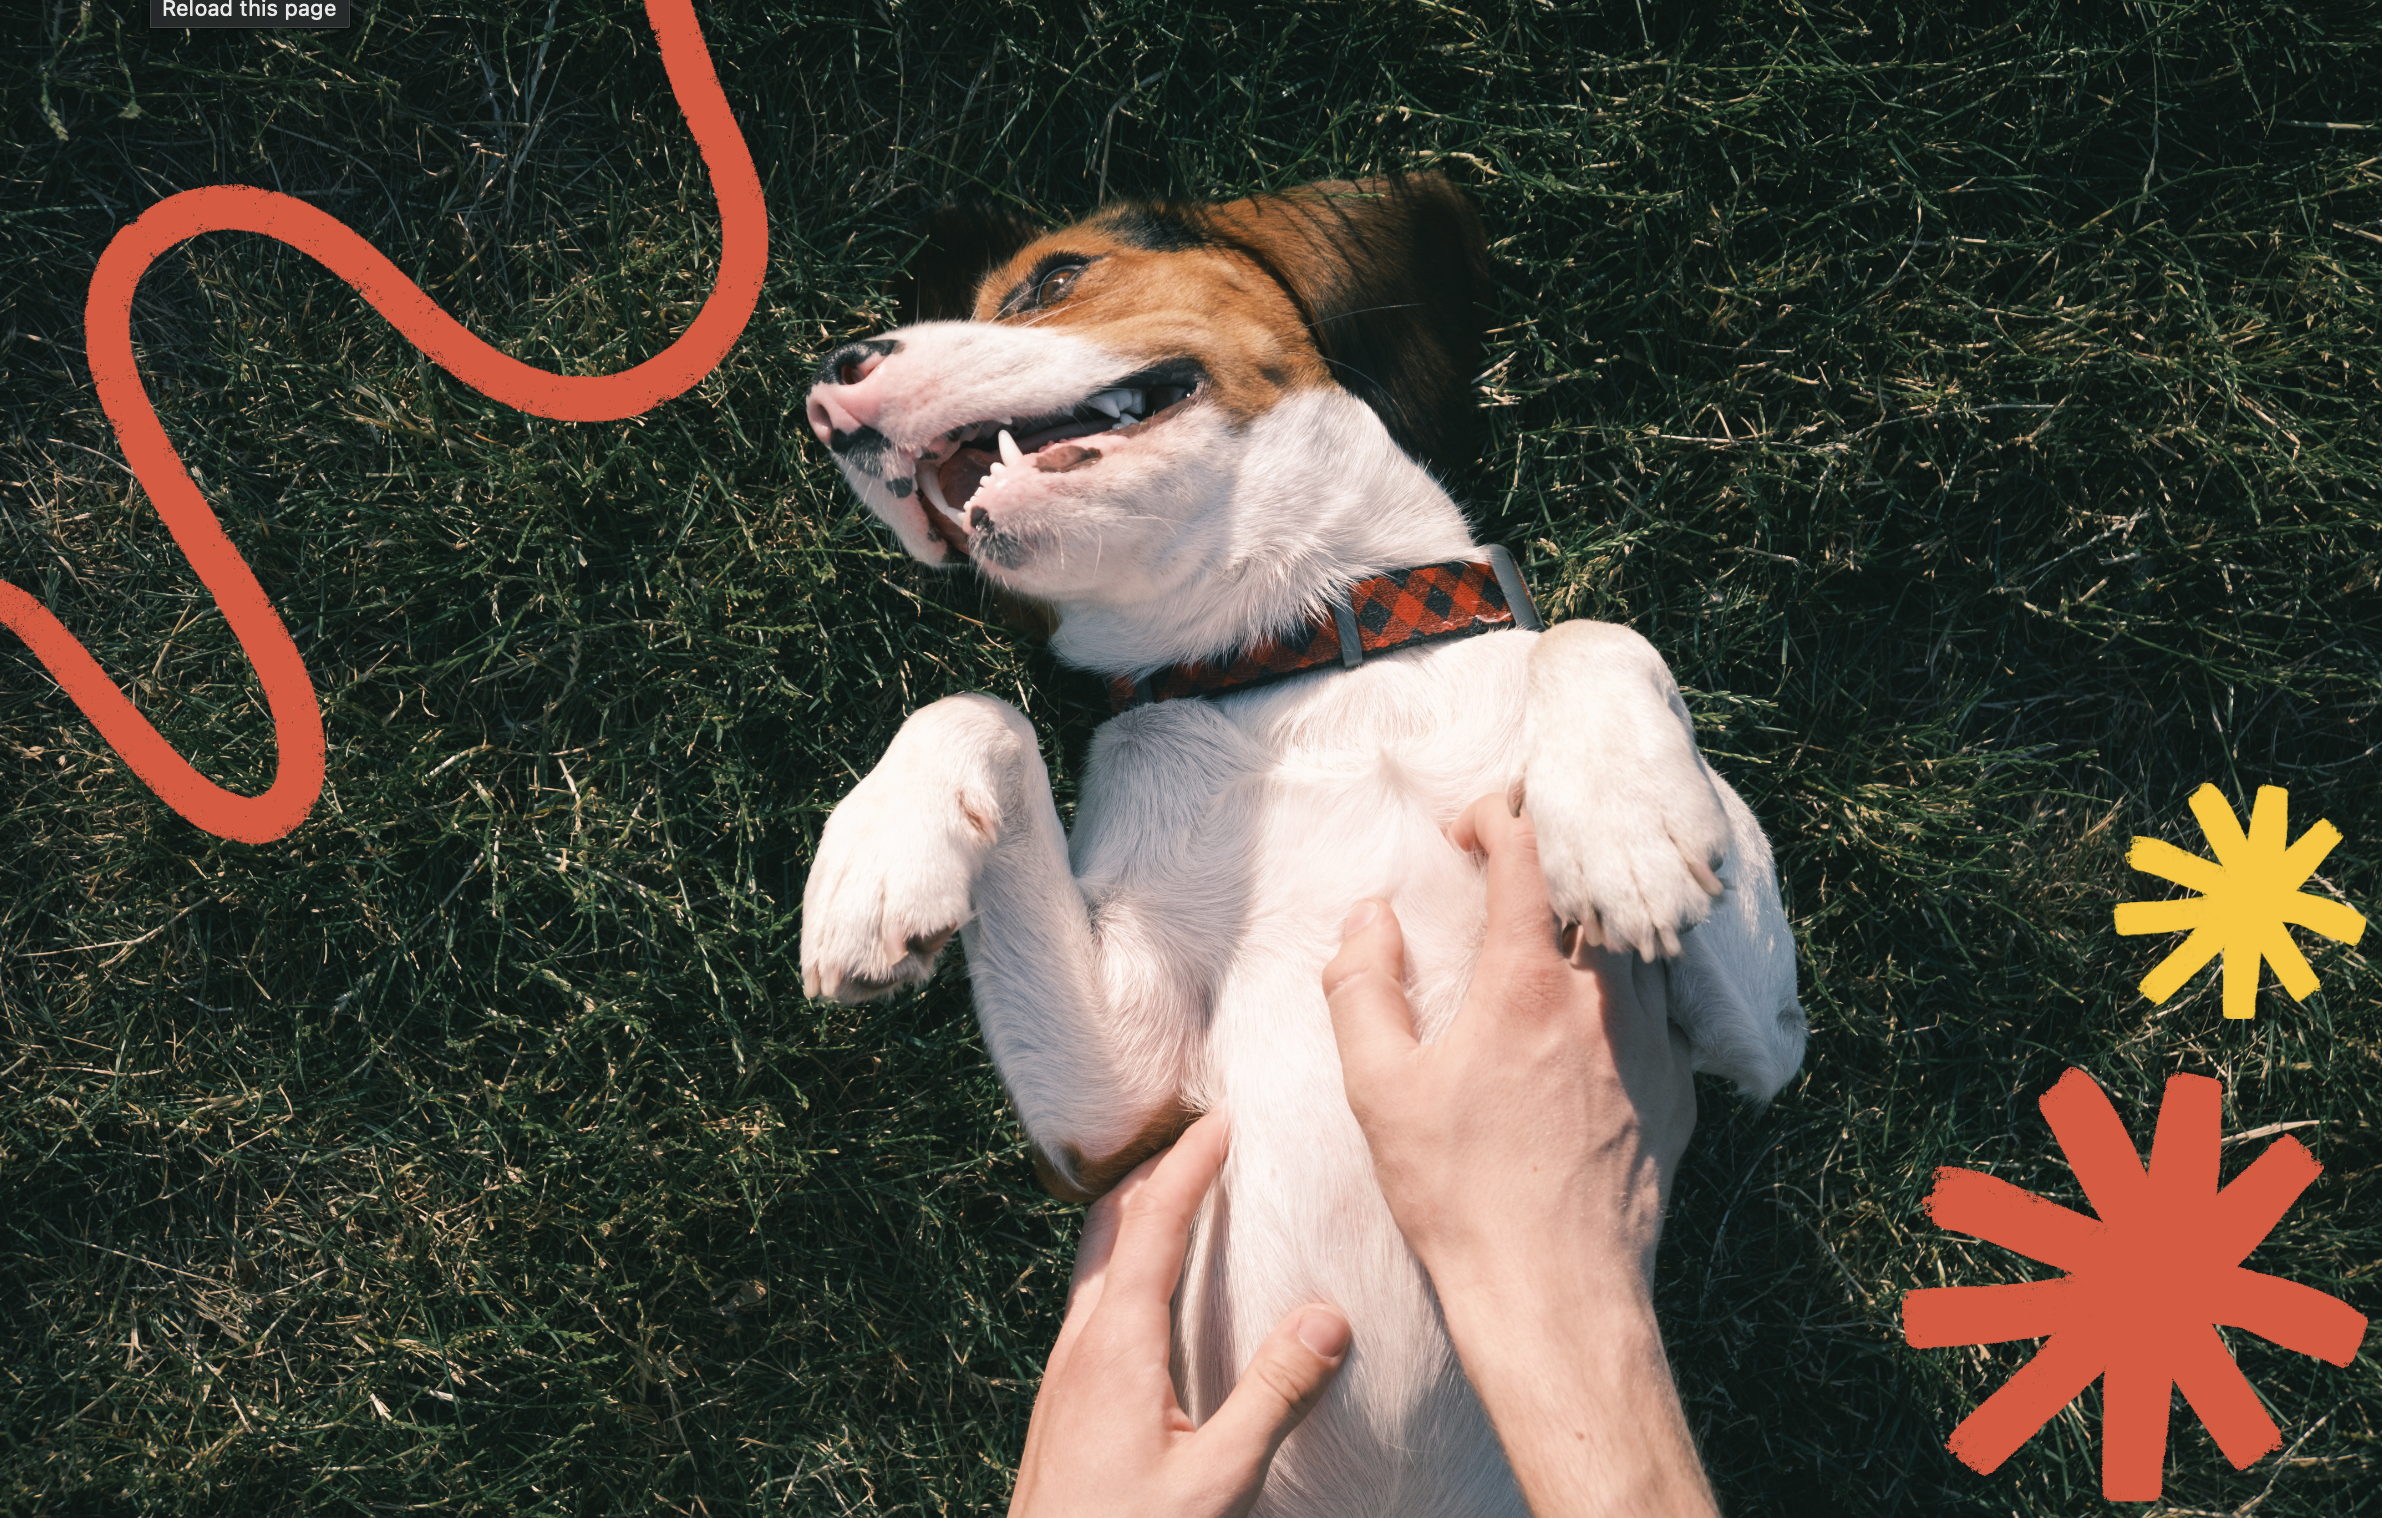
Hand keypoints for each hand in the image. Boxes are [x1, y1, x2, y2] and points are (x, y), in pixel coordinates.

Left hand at [1009, 1111, 1352, 1517]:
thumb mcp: (1217, 1482)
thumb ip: (1273, 1398)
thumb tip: (1328, 1318)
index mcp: (1115, 1348)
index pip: (1153, 1223)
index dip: (1189, 1164)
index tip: (1225, 1120)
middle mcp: (1079, 1347)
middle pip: (1112, 1226)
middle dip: (1158, 1171)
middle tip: (1210, 1140)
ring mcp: (1063, 1375)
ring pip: (1095, 1264)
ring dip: (1138, 1217)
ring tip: (1188, 1196)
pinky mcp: (1063, 1404)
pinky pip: (1092, 1304)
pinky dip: (1127, 1265)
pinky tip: (1157, 1294)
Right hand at [1321, 795, 1716, 1517]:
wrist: (1555, 1294)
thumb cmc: (1459, 1196)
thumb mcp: (1379, 1090)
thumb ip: (1362, 986)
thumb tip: (1367, 919)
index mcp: (1527, 983)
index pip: (1529, 848)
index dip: (1497, 814)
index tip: (1467, 832)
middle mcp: (1603, 998)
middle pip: (1596, 877)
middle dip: (1554, 850)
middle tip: (1512, 864)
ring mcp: (1652, 1041)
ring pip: (1636, 936)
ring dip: (1594, 912)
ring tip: (1553, 926)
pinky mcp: (1679, 1086)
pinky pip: (1661, 1002)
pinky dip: (1626, 980)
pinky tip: (1589, 1011)